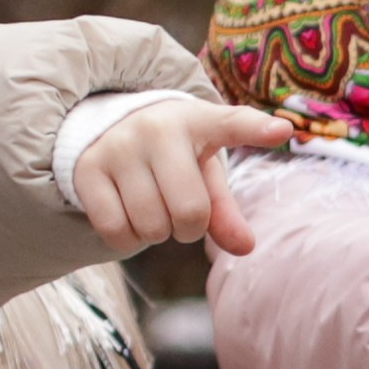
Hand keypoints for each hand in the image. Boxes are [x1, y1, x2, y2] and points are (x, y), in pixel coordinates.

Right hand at [73, 93, 292, 257]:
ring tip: (151, 207)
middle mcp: (157, 128)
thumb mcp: (202, 175)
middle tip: (177, 208)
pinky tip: (127, 215)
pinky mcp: (86, 170)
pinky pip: (116, 232)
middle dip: (188, 228)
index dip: (256, 128)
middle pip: (190, 213)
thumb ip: (225, 210)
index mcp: (198, 121)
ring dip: (156, 234)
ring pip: (151, 227)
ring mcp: (118, 146)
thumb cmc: (171, 158)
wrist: (108, 131)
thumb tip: (245, 248)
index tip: (281, 130)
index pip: (231, 124)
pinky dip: (127, 239)